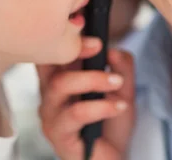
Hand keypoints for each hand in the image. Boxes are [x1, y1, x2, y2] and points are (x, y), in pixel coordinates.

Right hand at [37, 37, 135, 159]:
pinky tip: (119, 106)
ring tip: (117, 82)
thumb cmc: (109, 126)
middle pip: (49, 64)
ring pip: (61, 85)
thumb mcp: (122, 90)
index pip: (52, 52)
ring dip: (93, 79)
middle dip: (74, 51)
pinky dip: (101, 106)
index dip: (67, 38)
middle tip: (99, 47)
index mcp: (59, 79)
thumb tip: (114, 50)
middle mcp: (49, 95)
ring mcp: (51, 116)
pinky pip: (76, 114)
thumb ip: (121, 67)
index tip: (93, 35)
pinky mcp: (59, 136)